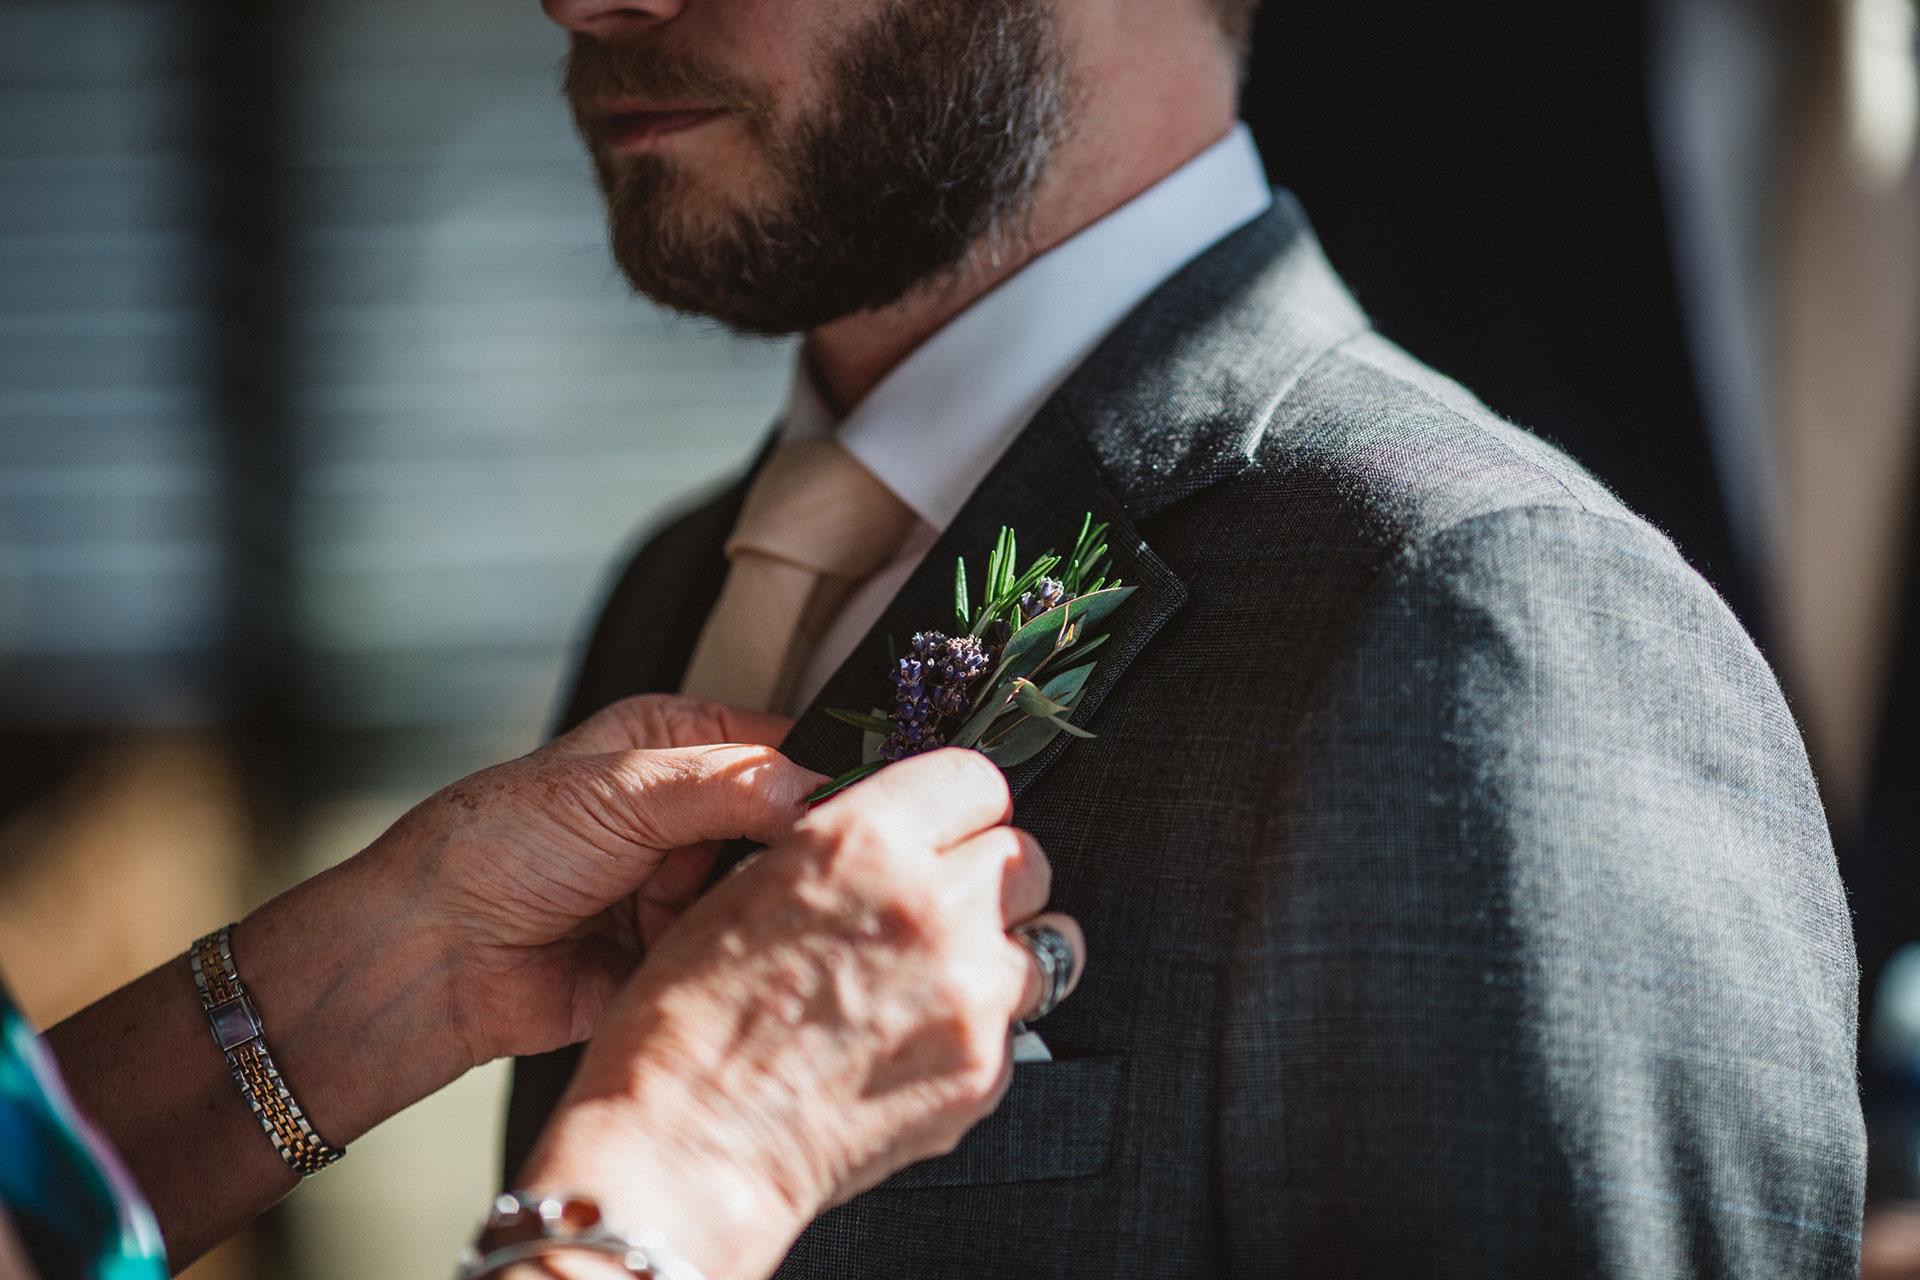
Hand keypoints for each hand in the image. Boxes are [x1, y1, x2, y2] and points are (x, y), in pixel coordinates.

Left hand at [360, 694, 826, 1066]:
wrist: (435, 959)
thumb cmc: (501, 847)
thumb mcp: (623, 792)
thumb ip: (729, 785)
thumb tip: (824, 791)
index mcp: (681, 742)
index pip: (787, 744)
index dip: (832, 772)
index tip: (875, 806)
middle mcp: (694, 811)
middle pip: (794, 823)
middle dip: (816, 848)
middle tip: (856, 871)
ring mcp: (692, 886)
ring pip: (777, 891)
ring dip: (787, 907)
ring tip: (819, 918)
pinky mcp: (686, 954)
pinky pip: (747, 952)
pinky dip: (760, 958)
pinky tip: (779, 961)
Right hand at [517, 748, 1085, 1279]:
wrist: (690, 1148)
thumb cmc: (690, 1027)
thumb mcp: (748, 889)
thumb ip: (844, 852)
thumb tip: (897, 843)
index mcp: (866, 844)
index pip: (976, 780)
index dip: (959, 807)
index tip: (949, 828)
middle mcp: (933, 907)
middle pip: (1024, 858)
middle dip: (989, 879)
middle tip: (945, 909)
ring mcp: (970, 993)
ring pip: (1047, 941)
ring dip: (1002, 953)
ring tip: (943, 981)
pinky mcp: (985, 1069)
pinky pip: (1015, 1026)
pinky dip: (978, 1030)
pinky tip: (914, 1046)